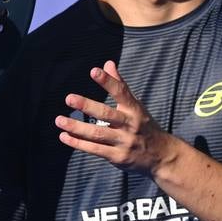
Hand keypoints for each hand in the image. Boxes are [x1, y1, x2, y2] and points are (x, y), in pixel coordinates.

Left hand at [55, 60, 172, 173]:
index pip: (121, 92)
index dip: (108, 81)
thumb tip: (108, 63)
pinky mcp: (118, 157)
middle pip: (106, 114)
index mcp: (135, 109)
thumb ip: (120, 85)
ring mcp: (124, 142)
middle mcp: (130, 124)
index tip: (94, 71)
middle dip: (87, 106)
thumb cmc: (145, 127)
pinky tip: (64, 136)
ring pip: (97, 133)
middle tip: (69, 98)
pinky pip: (95, 149)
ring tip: (59, 120)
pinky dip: (78, 143)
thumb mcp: (136, 106)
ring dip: (76, 127)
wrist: (162, 156)